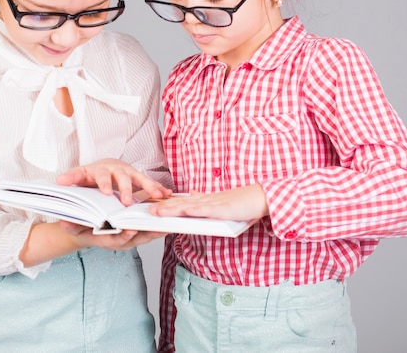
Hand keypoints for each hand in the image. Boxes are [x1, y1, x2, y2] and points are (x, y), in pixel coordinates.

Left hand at [56, 158, 171, 204]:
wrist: (102, 168)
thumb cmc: (90, 175)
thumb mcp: (78, 176)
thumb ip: (71, 179)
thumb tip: (59, 181)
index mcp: (100, 169)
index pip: (101, 175)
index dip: (104, 183)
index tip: (105, 192)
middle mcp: (116, 169)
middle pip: (122, 178)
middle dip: (126, 190)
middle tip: (127, 202)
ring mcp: (129, 172)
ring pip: (140, 179)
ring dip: (149, 187)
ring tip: (157, 196)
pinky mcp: (139, 177)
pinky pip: (150, 183)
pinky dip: (158, 188)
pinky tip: (167, 194)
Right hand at [60, 220, 165, 249]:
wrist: (86, 232)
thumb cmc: (82, 228)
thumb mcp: (73, 226)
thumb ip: (70, 225)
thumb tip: (64, 222)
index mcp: (106, 240)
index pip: (117, 240)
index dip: (124, 236)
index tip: (130, 230)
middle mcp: (119, 241)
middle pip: (135, 240)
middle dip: (146, 234)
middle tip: (157, 228)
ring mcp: (128, 238)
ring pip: (144, 236)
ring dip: (155, 231)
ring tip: (167, 224)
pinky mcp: (135, 233)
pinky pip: (147, 230)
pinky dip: (156, 226)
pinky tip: (165, 219)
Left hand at [148, 184, 268, 221]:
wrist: (260, 197)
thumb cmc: (243, 202)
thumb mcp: (220, 201)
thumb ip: (205, 198)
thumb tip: (191, 193)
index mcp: (205, 199)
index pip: (182, 202)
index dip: (166, 203)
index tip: (151, 205)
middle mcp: (206, 200)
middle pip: (180, 204)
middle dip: (163, 207)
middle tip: (146, 210)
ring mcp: (213, 204)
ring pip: (187, 207)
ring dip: (171, 209)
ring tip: (156, 212)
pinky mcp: (221, 209)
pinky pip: (204, 210)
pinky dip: (193, 210)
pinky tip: (182, 211)